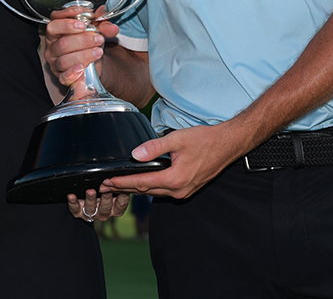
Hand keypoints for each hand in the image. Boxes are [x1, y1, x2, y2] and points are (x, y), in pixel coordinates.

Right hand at [43, 8, 118, 86]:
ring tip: (98, 52)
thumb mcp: (97, 29)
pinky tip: (82, 68)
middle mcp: (52, 45)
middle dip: (82, 40)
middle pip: (62, 43)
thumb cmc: (88, 41)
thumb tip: (112, 28)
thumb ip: (104, 26)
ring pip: (64, 60)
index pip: (54, 22)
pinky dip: (73, 73)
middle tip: (98, 38)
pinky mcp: (61, 76)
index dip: (67, 18)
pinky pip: (64, 77)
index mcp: (56, 30)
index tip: (84, 19)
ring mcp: (55, 62)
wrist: (93, 58)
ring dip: (83, 55)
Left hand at [67, 188, 129, 222]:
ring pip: (91, 208)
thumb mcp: (112, 190)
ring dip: (90, 199)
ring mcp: (91, 214)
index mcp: (115, 209)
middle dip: (106, 197)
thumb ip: (116, 185)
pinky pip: (75, 209)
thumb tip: (121, 172)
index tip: (122, 188)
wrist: (85, 204)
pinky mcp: (78, 213)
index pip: (121, 205)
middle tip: (106, 190)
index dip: (122, 197)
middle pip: (106, 207)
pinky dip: (73, 202)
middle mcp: (104, 213)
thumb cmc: (103, 192)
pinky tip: (71, 196)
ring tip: (90, 191)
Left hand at [102, 124, 244, 199]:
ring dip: (136, 189)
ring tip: (118, 185)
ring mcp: (183, 192)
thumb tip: (135, 154)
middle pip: (145, 191)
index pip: (141, 183)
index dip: (122, 183)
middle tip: (105, 186)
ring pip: (154, 193)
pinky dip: (150, 188)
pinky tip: (142, 183)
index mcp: (175, 179)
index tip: (106, 182)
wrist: (227, 145)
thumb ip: (155, 147)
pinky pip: (163, 192)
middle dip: (124, 188)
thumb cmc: (205, 140)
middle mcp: (178, 190)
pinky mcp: (187, 189)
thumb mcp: (178, 139)